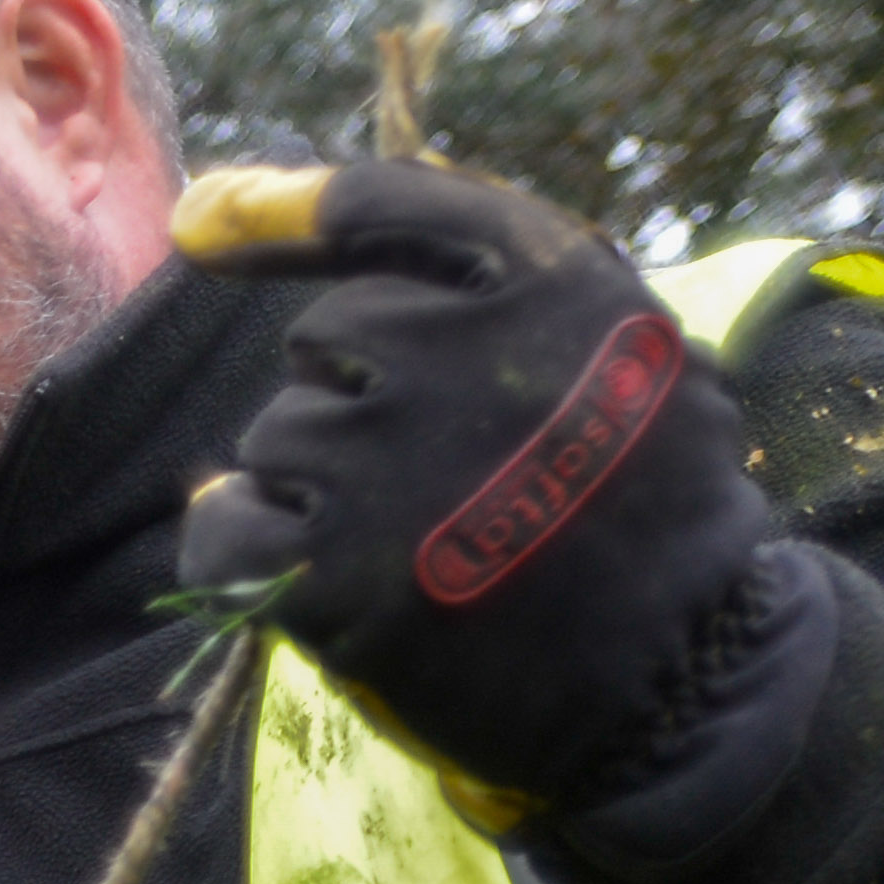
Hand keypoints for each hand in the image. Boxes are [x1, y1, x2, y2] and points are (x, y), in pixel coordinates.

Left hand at [168, 160, 788, 829]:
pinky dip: (241, 541)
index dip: (286, 207)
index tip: (203, 223)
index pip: (388, 205)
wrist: (679, 678)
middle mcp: (459, 354)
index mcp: (554, 283)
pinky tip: (302, 573)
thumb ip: (499, 285)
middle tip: (442, 471)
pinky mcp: (335, 572)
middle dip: (357, 393)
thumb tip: (251, 214)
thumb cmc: (650, 509)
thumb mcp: (632, 352)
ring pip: (279, 433)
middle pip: (325, 334)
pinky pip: (225, 526)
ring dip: (320, 482)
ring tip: (419, 539)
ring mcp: (388, 464)